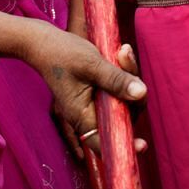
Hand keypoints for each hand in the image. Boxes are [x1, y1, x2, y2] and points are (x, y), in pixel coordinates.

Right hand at [25, 31, 145, 158]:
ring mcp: (96, 103)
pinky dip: (124, 74)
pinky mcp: (101, 92)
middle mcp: (89, 114)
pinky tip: (122, 53)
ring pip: (125, 101)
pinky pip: (120, 90)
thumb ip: (116, 80)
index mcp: (81, 115)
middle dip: (134, 93)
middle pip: (123, 117)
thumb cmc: (62, 54)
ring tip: (123, 52)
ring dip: (130, 77)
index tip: (142, 145)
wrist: (46, 43)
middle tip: (127, 60)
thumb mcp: (91, 66)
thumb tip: (141, 94)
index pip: (104, 141)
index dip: (124, 144)